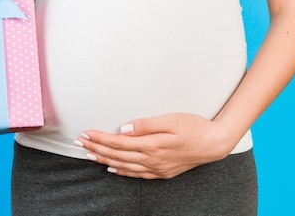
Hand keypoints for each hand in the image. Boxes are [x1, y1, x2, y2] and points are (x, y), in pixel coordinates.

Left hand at [75, 113, 231, 178]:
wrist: (215, 143)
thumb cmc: (195, 127)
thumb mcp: (171, 120)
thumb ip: (145, 124)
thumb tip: (123, 129)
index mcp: (152, 145)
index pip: (118, 142)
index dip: (99, 138)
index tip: (85, 133)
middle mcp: (152, 160)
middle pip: (117, 155)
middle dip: (96, 148)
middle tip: (79, 143)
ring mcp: (157, 169)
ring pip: (124, 166)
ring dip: (105, 159)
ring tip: (90, 154)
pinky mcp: (163, 172)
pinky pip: (137, 174)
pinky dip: (122, 171)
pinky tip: (113, 168)